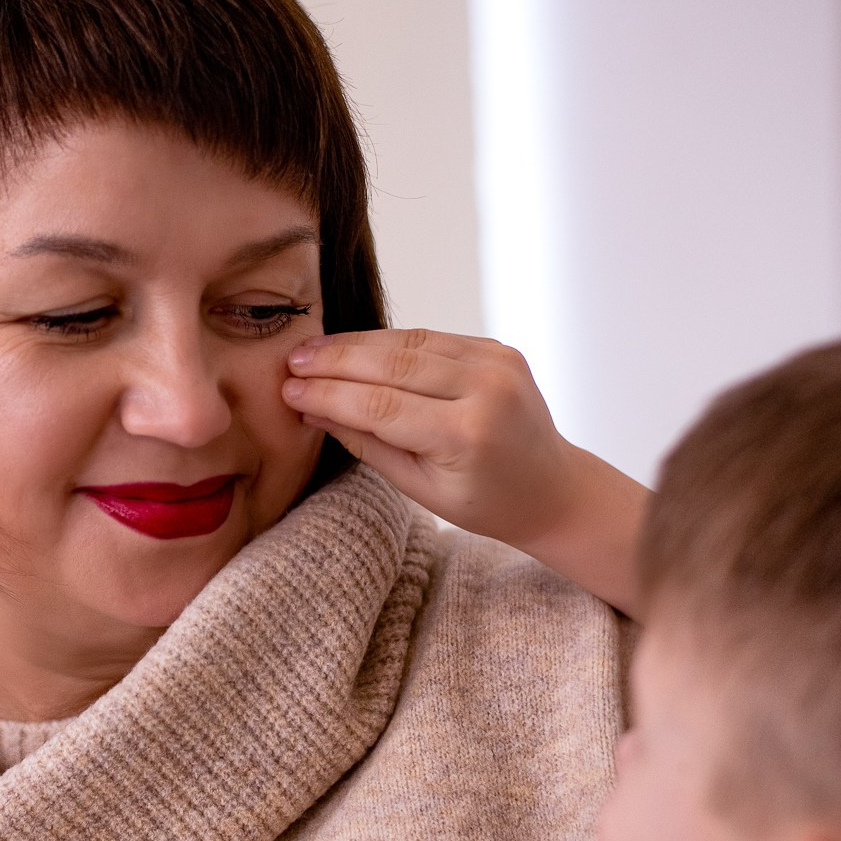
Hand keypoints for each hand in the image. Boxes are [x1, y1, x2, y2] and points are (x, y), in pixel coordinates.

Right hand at [283, 328, 649, 615]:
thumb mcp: (419, 488)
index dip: (328, 395)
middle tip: (291, 361)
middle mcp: (486, 389)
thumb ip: (367, 444)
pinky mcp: (498, 348)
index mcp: (467, 434)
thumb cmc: (485, 502)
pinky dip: (389, 341)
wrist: (551, 488)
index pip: (379, 405)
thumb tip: (311, 410)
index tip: (288, 391)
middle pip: (391, 364)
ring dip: (355, 344)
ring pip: (408, 342)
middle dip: (334, 360)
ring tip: (312, 349)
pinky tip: (354, 345)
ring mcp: (496, 362)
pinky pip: (431, 338)